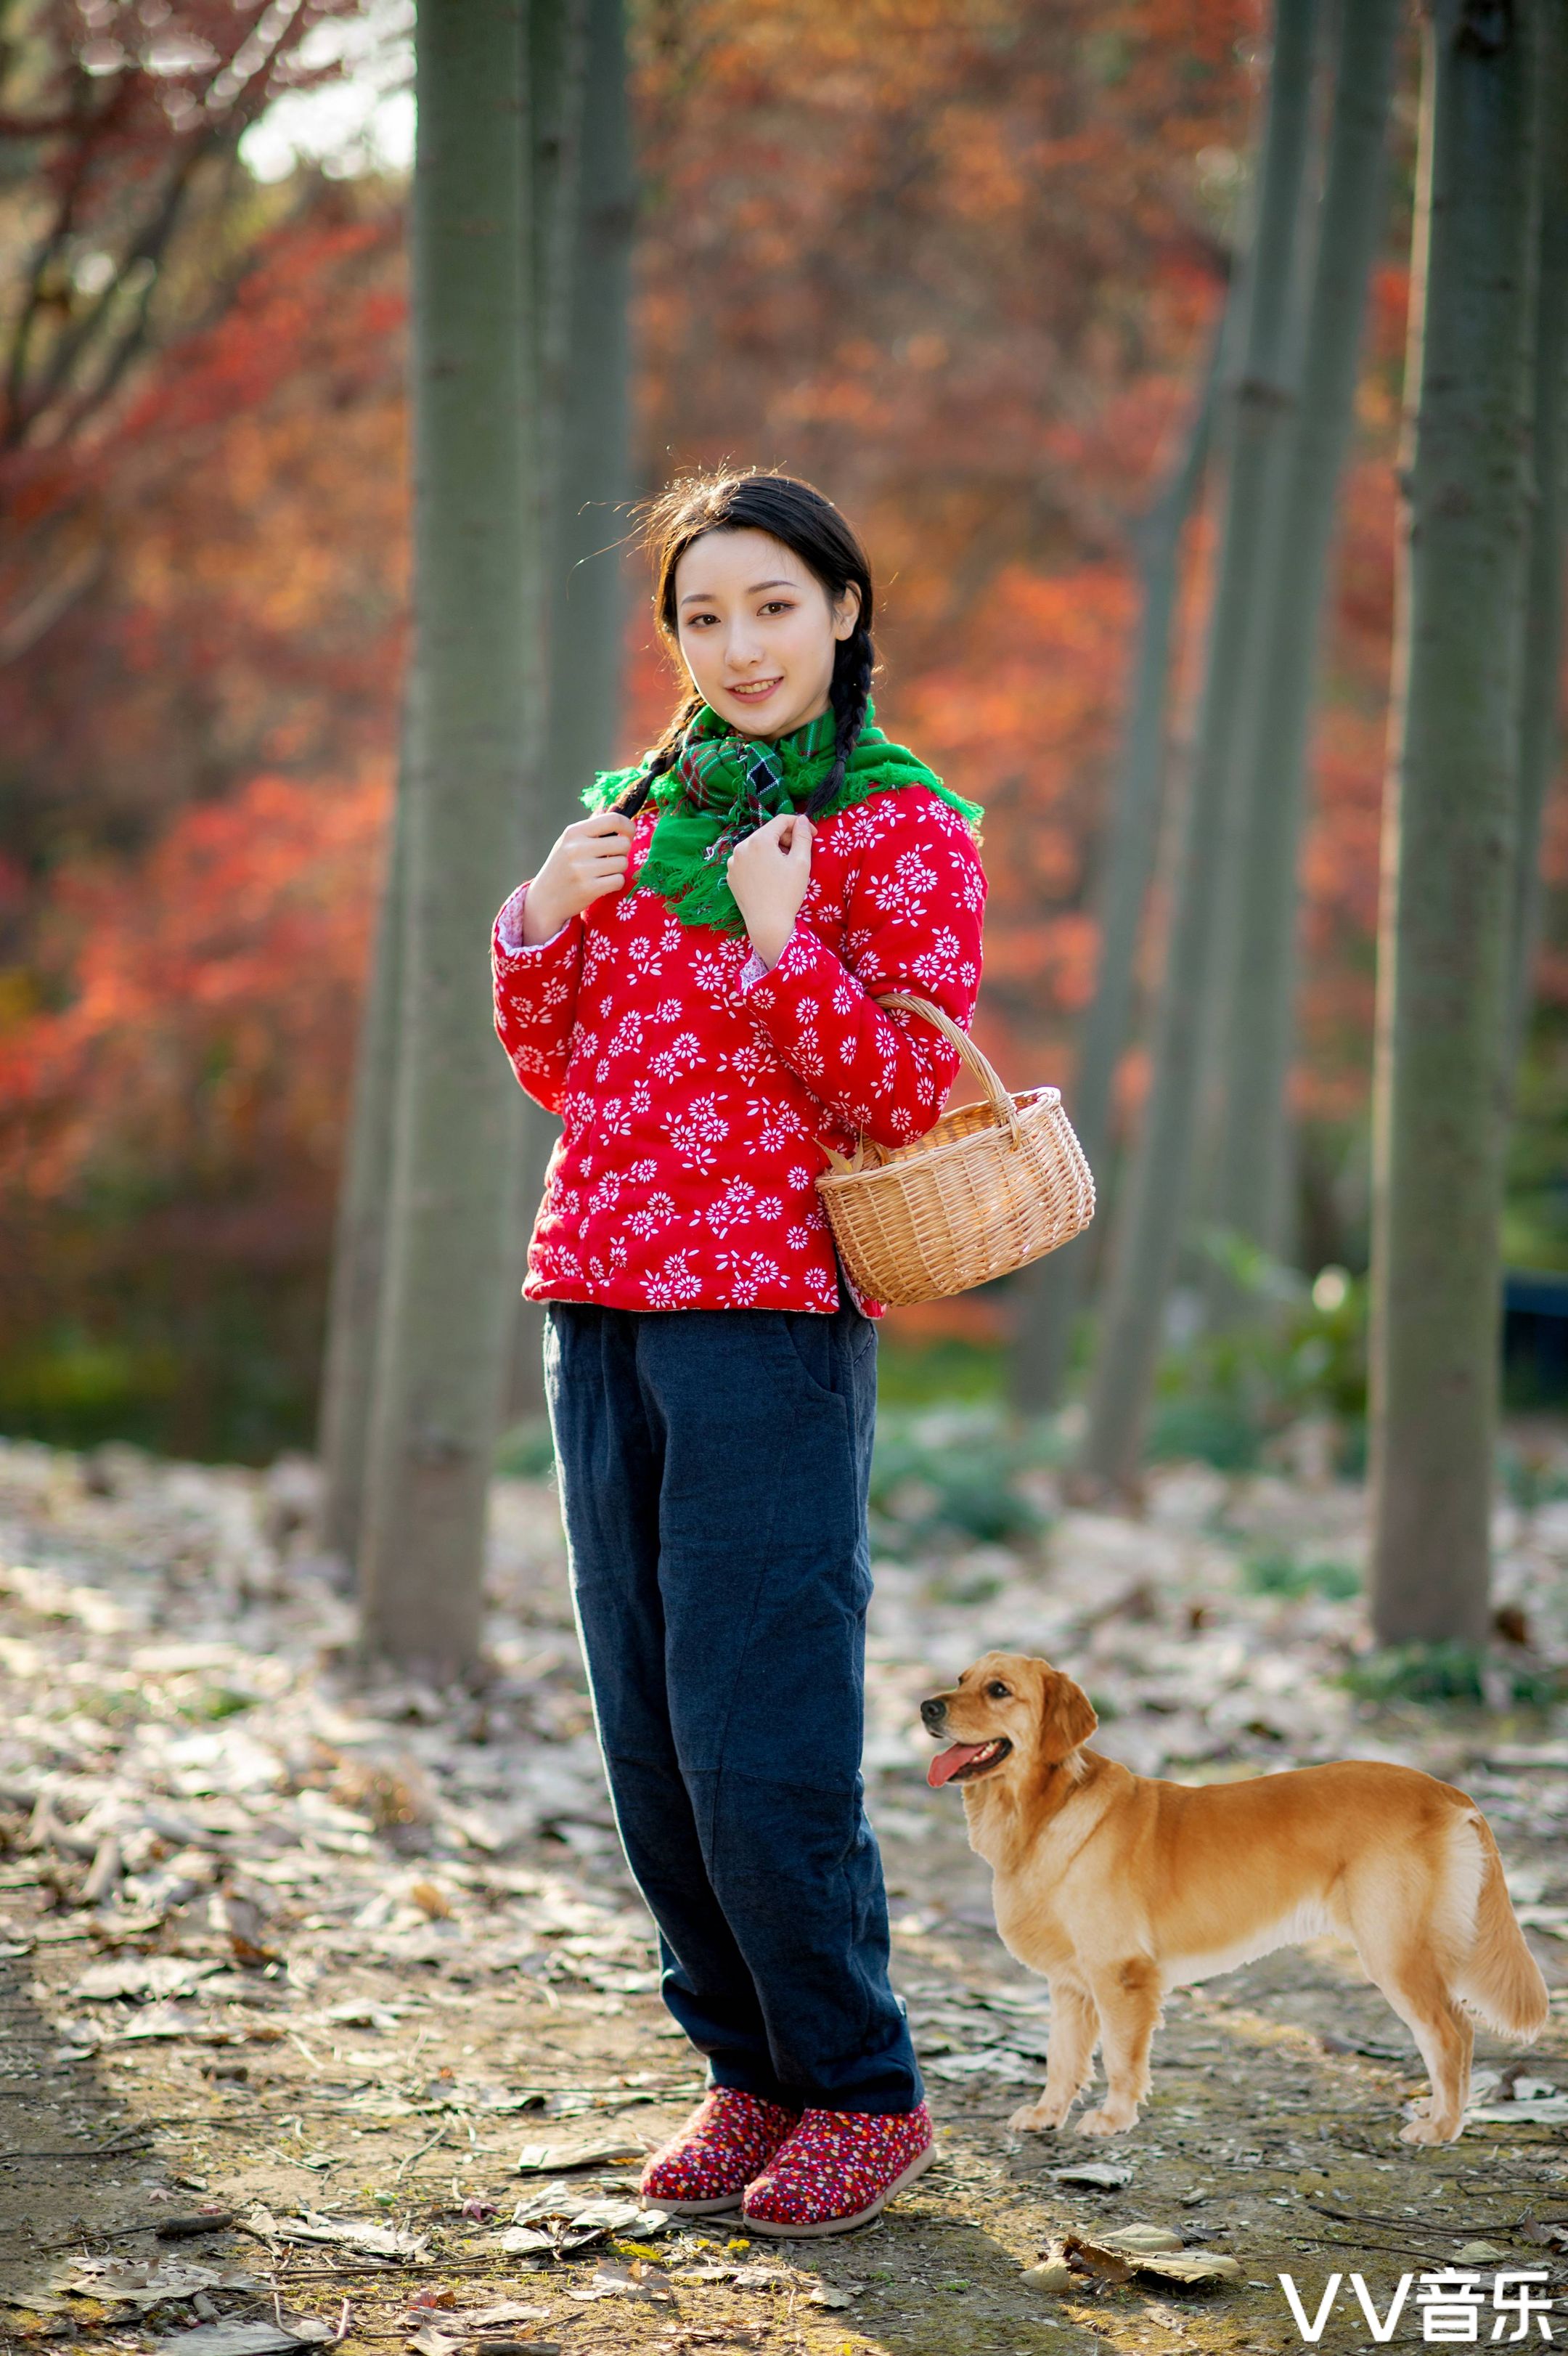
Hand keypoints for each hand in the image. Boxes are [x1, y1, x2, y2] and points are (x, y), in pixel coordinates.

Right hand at [521, 813, 635, 942]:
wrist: (544, 899)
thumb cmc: (563, 867)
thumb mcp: (570, 842)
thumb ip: (593, 830)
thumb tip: (622, 820)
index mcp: (574, 832)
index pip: (613, 819)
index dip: (628, 827)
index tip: (628, 836)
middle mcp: (577, 848)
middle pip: (623, 844)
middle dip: (622, 853)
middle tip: (610, 859)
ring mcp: (582, 869)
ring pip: (622, 864)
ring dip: (618, 870)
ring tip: (602, 873)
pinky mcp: (589, 889)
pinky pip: (619, 881)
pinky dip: (615, 884)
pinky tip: (602, 885)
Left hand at [726, 811, 812, 967]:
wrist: (767, 925)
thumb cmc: (787, 894)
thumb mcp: (801, 863)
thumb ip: (803, 836)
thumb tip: (802, 820)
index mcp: (759, 840)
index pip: (781, 821)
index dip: (799, 824)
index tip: (812, 834)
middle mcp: (741, 847)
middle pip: (767, 833)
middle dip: (785, 838)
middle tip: (800, 853)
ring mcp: (733, 862)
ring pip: (757, 846)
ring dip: (773, 850)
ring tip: (785, 866)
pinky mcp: (731, 875)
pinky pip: (748, 860)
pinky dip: (760, 862)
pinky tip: (770, 876)